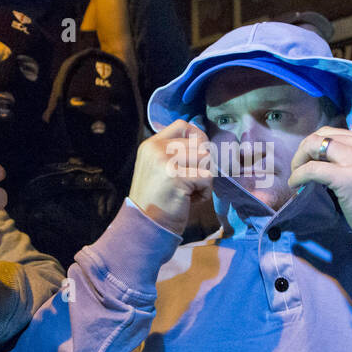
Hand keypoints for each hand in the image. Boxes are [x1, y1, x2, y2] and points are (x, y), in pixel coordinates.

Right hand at [128, 120, 214, 234]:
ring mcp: (165, 161)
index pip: (183, 126)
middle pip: (200, 143)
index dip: (197, 138)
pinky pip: (207, 177)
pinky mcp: (176, 176)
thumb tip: (203, 143)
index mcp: (151, 144)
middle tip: (192, 181)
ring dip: (204, 178)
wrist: (144, 226)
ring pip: (206, 158)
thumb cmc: (156, 200)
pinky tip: (190, 200)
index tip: (198, 157)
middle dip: (203, 164)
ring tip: (190, 191)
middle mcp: (157, 148)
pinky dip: (204, 193)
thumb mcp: (158, 168)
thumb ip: (175, 153)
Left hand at [287, 129, 351, 238]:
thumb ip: (349, 157)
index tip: (306, 162)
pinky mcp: (347, 178)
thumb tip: (317, 158)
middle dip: (302, 152)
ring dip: (298, 162)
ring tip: (297, 178)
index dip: (311, 146)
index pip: (329, 132)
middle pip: (318, 136)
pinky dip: (299, 176)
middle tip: (298, 170)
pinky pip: (312, 170)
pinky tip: (297, 186)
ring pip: (312, 146)